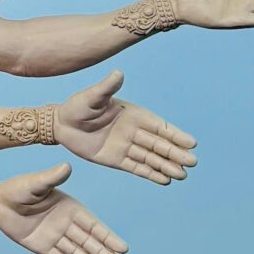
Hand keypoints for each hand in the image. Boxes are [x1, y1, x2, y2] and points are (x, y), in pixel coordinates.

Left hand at [0, 165, 127, 253]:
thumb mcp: (35, 183)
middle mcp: (67, 224)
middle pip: (90, 243)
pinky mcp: (44, 248)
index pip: (93, 226)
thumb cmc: (17, 188)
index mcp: (70, 208)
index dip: (108, 236)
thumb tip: (66, 167)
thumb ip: (51, 178)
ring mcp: (56, 237)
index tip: (123, 248)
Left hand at [50, 70, 195, 185]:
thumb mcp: (91, 97)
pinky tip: (165, 180)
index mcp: (132, 115)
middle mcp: (133, 131)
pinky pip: (137, 168)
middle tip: (193, 162)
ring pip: (151, 158)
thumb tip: (118, 73)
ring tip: (183, 175)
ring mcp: (126, 146)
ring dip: (167, 166)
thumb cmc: (77, 106)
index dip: (175, 134)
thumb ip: (106, 88)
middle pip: (159, 144)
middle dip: (176, 153)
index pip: (159, 126)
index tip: (191, 142)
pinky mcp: (116, 160)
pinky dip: (151, 174)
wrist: (61, 124)